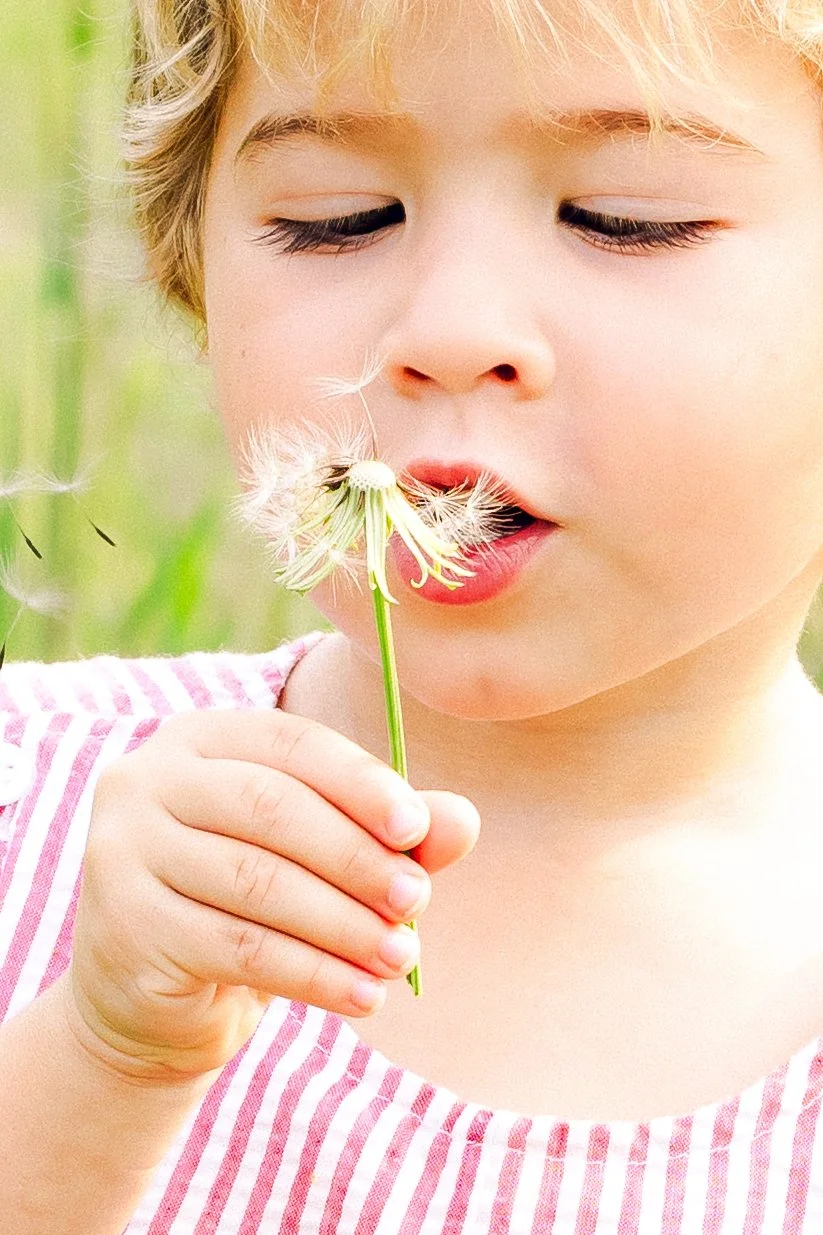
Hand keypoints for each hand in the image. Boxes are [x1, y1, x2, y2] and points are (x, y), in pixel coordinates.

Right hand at [68, 710, 479, 1082]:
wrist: (155, 997)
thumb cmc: (251, 902)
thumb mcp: (321, 857)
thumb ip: (388, 831)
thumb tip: (462, 821)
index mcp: (200, 738)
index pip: (291, 742)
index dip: (360, 783)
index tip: (418, 828)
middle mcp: (147, 780)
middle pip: (271, 808)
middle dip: (356, 857)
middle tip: (419, 902)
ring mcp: (123, 851)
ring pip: (258, 882)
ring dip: (343, 924)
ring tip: (401, 956)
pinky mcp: (126, 927)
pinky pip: (239, 948)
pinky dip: (314, 974)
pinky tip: (363, 996)